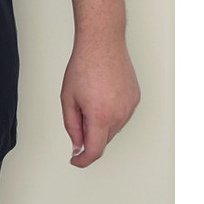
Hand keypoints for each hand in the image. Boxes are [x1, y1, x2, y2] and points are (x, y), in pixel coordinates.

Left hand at [60, 37, 139, 167]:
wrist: (102, 44)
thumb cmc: (84, 65)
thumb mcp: (68, 97)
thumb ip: (72, 125)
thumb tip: (77, 144)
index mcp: (100, 115)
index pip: (95, 150)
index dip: (83, 159)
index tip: (76, 160)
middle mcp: (119, 114)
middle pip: (103, 139)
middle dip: (90, 133)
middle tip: (79, 110)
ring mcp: (130, 107)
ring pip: (114, 127)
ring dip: (101, 121)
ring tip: (91, 95)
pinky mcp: (136, 100)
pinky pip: (122, 114)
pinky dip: (112, 111)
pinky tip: (103, 93)